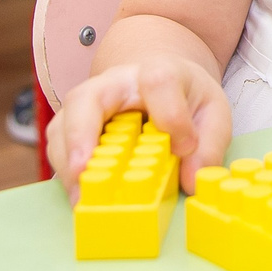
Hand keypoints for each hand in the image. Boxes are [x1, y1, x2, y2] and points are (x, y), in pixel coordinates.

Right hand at [45, 56, 231, 201]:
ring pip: (62, 125)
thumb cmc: (185, 98)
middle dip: (80, 134)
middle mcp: (113, 84)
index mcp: (158, 73)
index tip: (183, 146)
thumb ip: (209, 144)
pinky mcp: (72, 129)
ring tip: (81, 197)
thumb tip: (193, 181)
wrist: (160, 81)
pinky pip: (59, 147)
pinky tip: (81, 197)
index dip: (170, 114)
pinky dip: (66, 173)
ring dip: (66, 162)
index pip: (158, 81)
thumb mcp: (213, 114)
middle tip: (84, 170)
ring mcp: (87, 106)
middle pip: (86, 98)